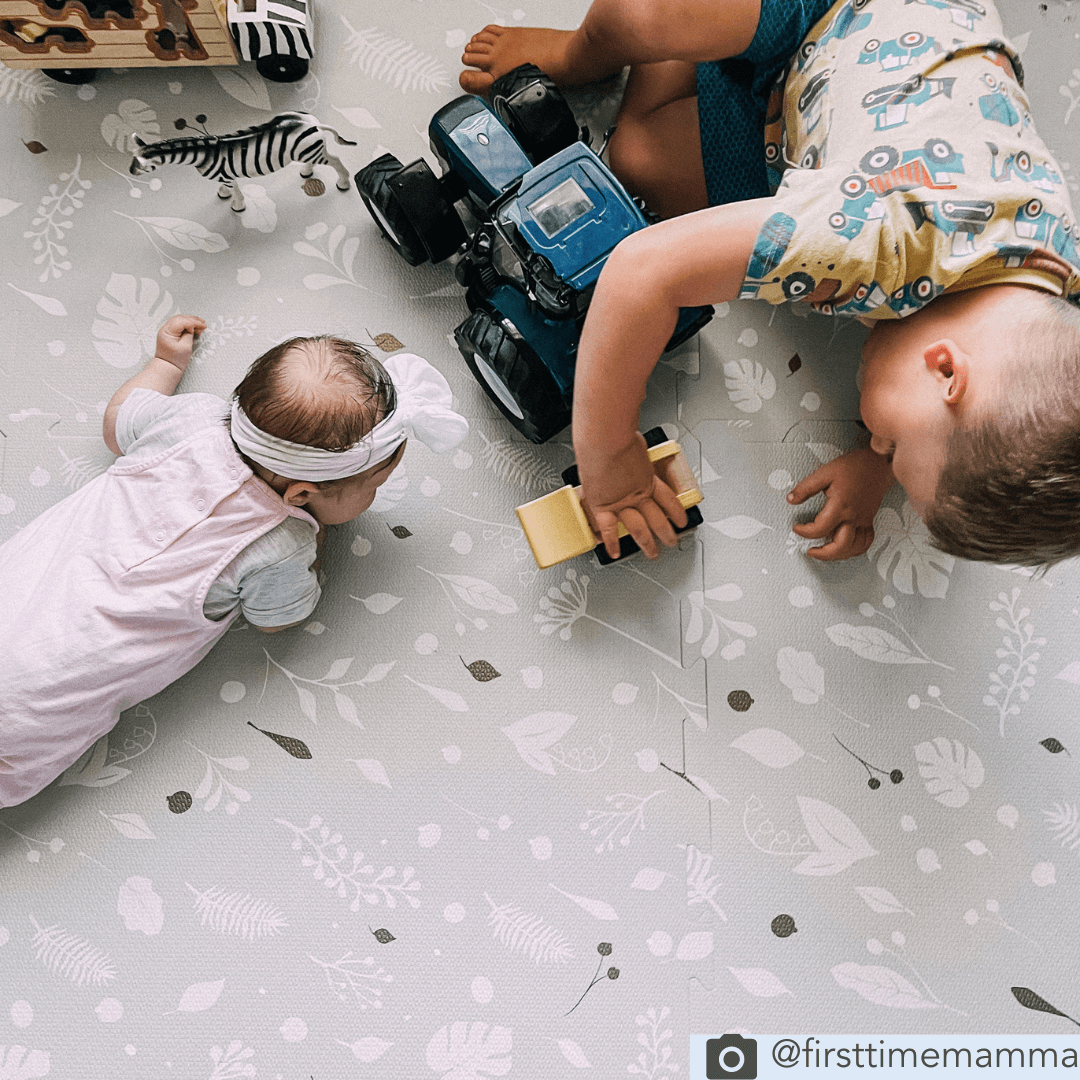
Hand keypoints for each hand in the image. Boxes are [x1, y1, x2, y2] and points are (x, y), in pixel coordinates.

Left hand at [155, 314, 205, 369]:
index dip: (194, 323)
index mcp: (167, 332)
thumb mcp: (185, 347)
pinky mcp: (169, 334)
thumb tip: (193, 328)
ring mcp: (166, 331)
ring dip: (190, 321)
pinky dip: (186, 325)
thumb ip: (189, 335)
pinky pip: (178, 325)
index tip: (204, 326)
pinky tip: (194, 328)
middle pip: (179, 319)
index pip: (182, 322)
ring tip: (200, 325)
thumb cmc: (176, 360)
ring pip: (179, 320)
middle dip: (192, 320)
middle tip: (203, 323)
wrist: (167, 368)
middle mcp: (164, 329)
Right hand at [577, 433, 687, 559]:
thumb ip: (635, 453)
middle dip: (666, 532)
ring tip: (652, 553)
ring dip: (647, 542)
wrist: (605, 438)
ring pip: (639, 528)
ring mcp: (622, 502)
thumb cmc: (617, 433)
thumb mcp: (636, 443)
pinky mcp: (604, 506)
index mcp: (647, 477)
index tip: (680, 519)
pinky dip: (610, 542)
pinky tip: (614, 552)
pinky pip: (608, 528)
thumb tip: (633, 447)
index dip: (676, 511)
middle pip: (657, 518)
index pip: (668, 499)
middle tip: (672, 541)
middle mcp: (638, 493)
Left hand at [787, 445, 895, 560]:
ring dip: (838, 555)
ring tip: (824, 552)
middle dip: (823, 554)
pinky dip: (855, 550)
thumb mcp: (824, 473)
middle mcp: (853, 517)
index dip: (805, 532)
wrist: (877, 464)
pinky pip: (866, 542)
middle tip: (810, 551)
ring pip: (855, 548)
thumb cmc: (852, 467)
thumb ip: (806, 488)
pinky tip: (843, 547)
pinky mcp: (869, 521)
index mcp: (840, 506)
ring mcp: (863, 521)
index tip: (796, 528)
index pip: (820, 529)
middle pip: (841, 546)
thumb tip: (790, 500)